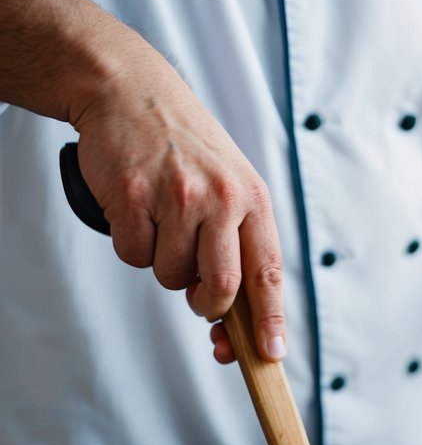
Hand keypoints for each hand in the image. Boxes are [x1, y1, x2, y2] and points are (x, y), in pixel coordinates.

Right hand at [72, 42, 285, 363]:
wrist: (129, 89)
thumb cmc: (184, 149)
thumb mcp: (229, 184)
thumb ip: (237, 244)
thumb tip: (231, 319)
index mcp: (252, 200)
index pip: (268, 274)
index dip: (270, 320)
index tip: (270, 354)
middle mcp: (220, 198)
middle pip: (219, 289)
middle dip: (205, 302)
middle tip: (194, 286)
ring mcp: (176, 196)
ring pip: (171, 278)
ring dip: (162, 263)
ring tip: (161, 219)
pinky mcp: (133, 196)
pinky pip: (133, 255)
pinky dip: (131, 243)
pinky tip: (136, 208)